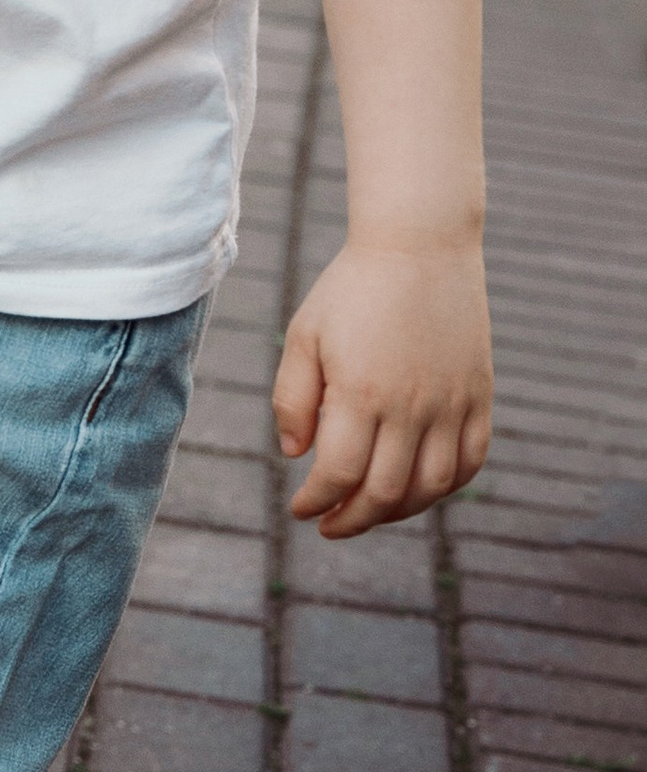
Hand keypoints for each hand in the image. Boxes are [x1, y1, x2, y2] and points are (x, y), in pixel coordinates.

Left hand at [272, 238, 491, 537]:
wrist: (420, 246)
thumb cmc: (351, 290)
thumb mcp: (304, 336)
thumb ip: (292, 399)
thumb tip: (295, 455)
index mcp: (361, 393)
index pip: (338, 475)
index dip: (316, 502)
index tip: (300, 509)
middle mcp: (411, 406)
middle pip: (384, 493)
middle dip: (352, 519)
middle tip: (329, 525)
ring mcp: (452, 403)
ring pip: (431, 487)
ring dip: (397, 512)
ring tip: (369, 510)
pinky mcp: (479, 396)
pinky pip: (470, 461)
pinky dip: (445, 487)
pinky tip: (418, 489)